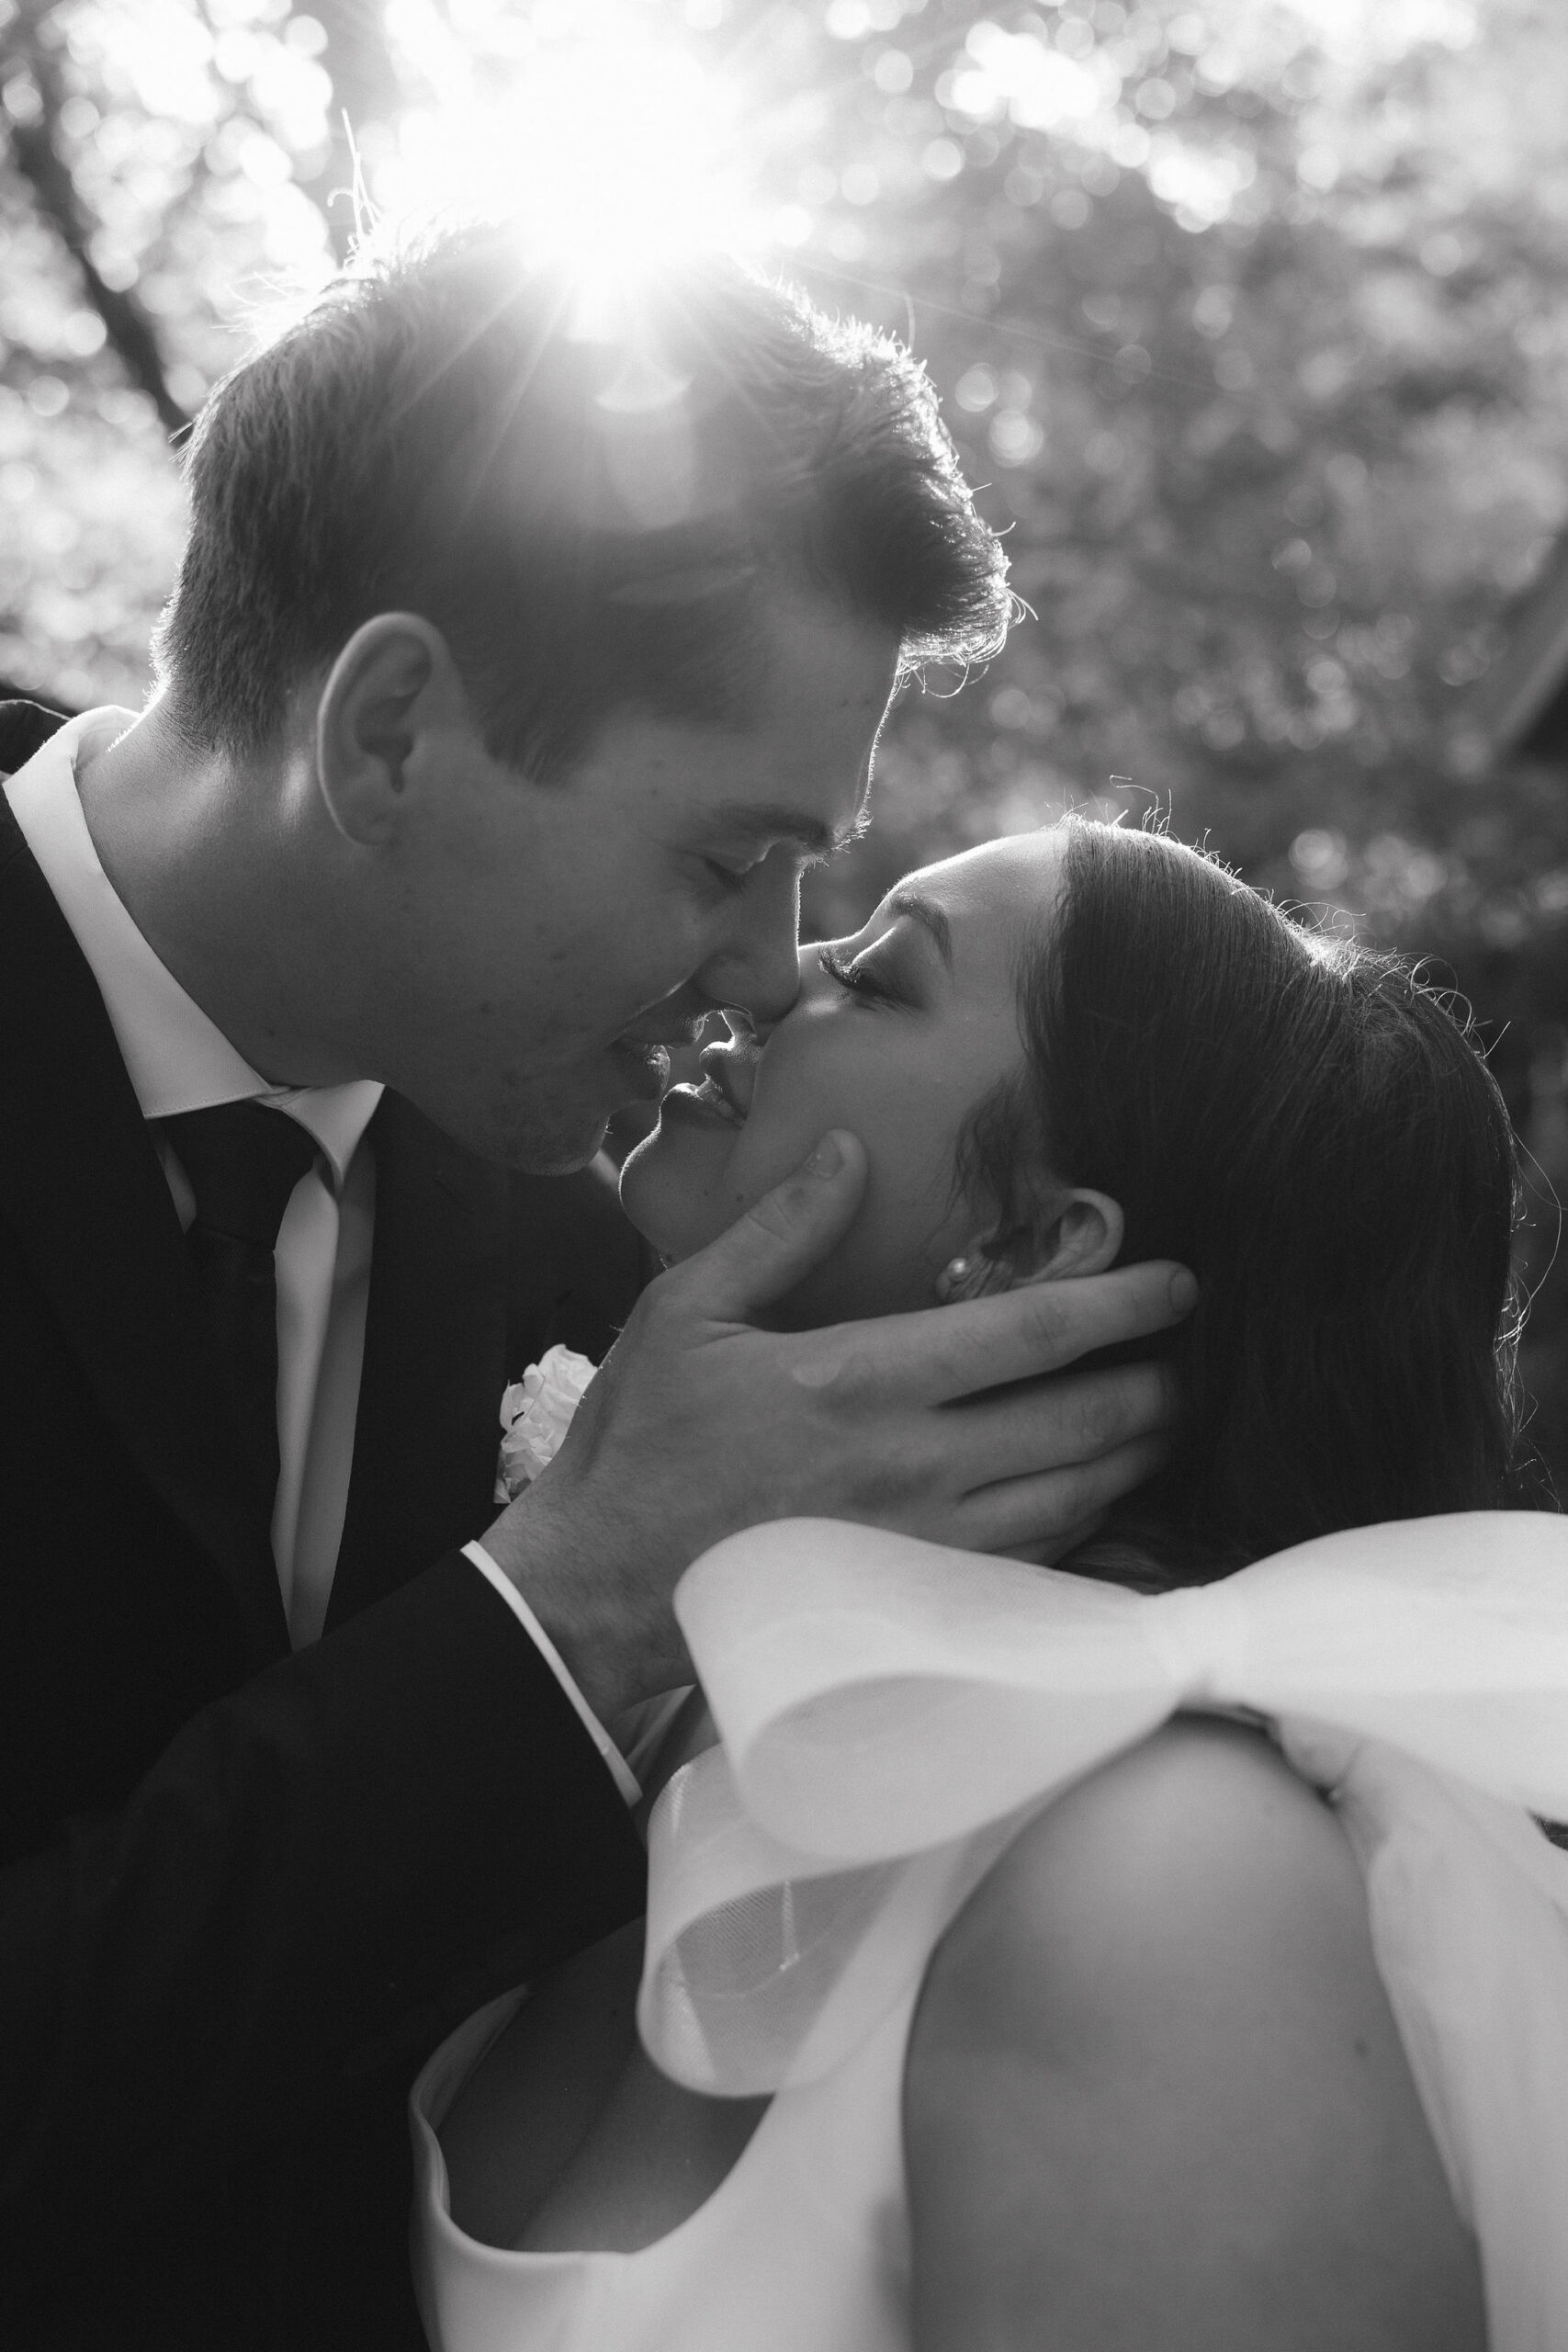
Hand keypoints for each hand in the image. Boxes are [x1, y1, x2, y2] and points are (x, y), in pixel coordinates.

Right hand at [481, 1131, 1192, 1716]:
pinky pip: (1037, 1566)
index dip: (1120, 1301)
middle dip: (1156, 1382)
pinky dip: (1094, 1532)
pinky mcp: (920, 1607)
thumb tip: (848, 1150)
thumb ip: (780, 1231)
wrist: (599, 1591)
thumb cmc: (641, 1446)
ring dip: (1138, 1455)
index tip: (1179, 1281)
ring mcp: (927, 1546)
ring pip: (1077, 1498)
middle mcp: (914, 1465)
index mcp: (862, 1380)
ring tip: (1174, 1419)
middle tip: (1195, 1354)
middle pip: (1081, 1418)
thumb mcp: (686, 1312)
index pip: (1031, 1332)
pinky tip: (1114, 1506)